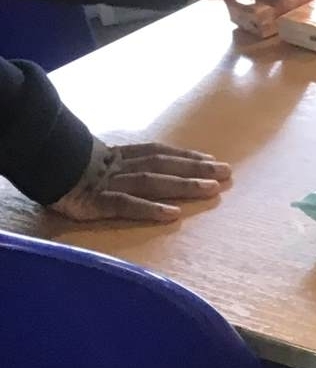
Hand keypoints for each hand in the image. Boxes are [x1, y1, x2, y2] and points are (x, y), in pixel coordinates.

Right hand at [50, 140, 230, 222]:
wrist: (37, 168)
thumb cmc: (68, 167)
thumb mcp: (99, 162)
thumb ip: (124, 162)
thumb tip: (155, 164)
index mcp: (121, 157)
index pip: (160, 153)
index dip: (188, 157)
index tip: (214, 161)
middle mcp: (120, 167)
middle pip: (164, 166)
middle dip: (197, 170)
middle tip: (227, 173)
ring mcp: (108, 184)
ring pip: (152, 182)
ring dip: (184, 185)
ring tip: (211, 189)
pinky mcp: (95, 203)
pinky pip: (125, 205)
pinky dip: (149, 209)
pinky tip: (172, 214)